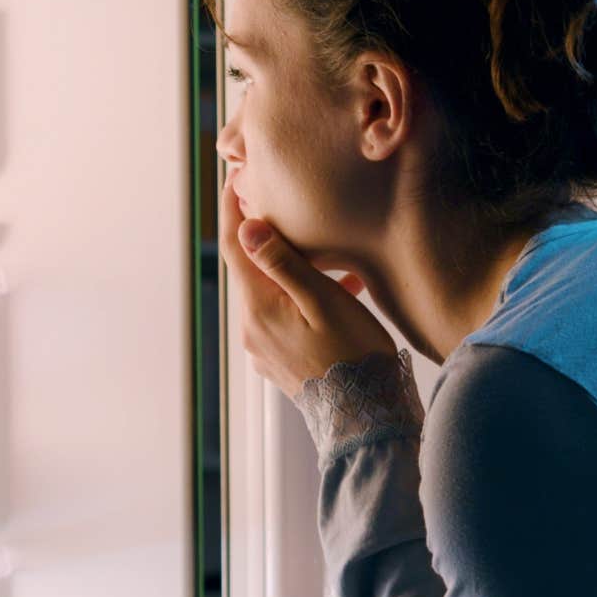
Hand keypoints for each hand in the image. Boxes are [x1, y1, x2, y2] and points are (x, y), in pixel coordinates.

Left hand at [221, 179, 395, 395]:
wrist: (364, 417)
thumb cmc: (353, 354)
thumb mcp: (323, 301)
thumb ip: (284, 265)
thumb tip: (248, 229)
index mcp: (258, 309)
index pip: (234, 247)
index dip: (232, 210)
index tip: (233, 179)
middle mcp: (251, 330)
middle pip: (249, 269)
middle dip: (263, 237)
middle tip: (279, 203)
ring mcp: (262, 349)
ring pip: (268, 293)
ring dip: (288, 270)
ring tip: (324, 254)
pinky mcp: (278, 361)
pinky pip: (280, 317)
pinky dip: (297, 297)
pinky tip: (332, 294)